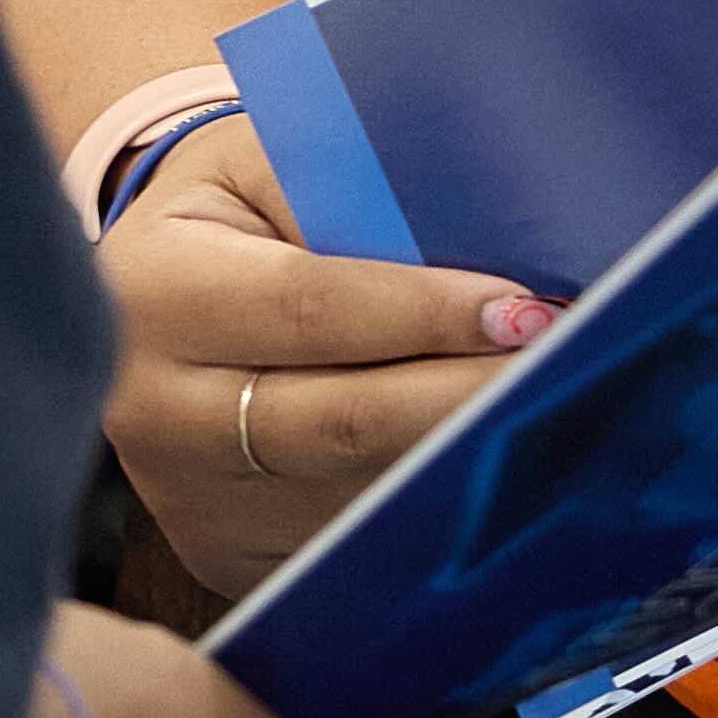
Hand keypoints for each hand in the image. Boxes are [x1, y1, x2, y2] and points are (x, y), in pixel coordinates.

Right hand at [95, 117, 543, 600]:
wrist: (139, 294)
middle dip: (471, 396)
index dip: (428, 313)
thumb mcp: (266, 161)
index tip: (529, 312)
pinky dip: (431, 509)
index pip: (312, 306)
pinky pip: (348, 544)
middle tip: (578, 369)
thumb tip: (495, 244)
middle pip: (343, 421)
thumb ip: (357, 189)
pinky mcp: (223, 556)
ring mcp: (185, 500)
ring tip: (558, 415)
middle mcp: (152, 409)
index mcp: (153, 291)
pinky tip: (496, 469)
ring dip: (465, 460)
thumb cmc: (232, 211)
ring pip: (358, 496)